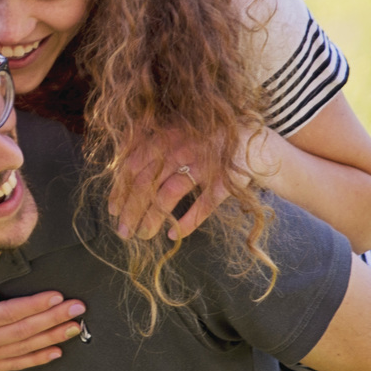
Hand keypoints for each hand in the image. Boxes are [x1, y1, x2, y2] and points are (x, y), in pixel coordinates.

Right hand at [0, 281, 85, 370]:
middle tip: (79, 309)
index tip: (59, 296)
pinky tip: (55, 352)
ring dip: (51, 337)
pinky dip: (36, 359)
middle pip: (23, 331)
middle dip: (53, 319)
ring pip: (23, 348)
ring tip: (75, 327)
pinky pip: (14, 365)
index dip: (36, 305)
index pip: (9, 313)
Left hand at [108, 127, 236, 242]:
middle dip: (130, 210)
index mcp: (168, 135)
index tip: (113, 210)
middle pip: (145, 183)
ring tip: (142, 235)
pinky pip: (201, 205)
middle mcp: (183, 147)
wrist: (256, 144)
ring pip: (167, 195)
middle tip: (123, 232)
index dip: (120, 189)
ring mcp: (204, 164)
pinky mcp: (224, 181)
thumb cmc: (211, 143)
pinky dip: (185, 222)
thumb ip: (155, 147)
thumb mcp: (181, 136)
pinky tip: (173, 234)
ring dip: (151, 219)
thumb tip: (122, 173)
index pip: (133, 164)